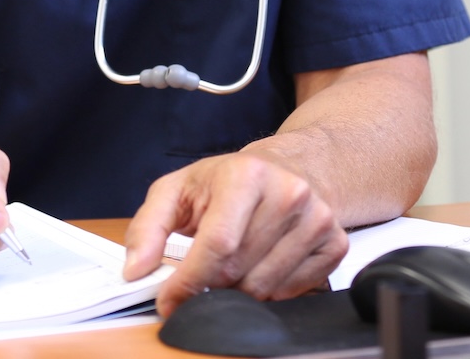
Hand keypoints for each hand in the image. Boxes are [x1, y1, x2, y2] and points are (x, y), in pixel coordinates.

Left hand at [122, 152, 347, 314]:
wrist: (288, 168)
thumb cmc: (228, 181)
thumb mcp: (178, 189)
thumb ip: (148, 226)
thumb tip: (135, 269)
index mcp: (247, 174)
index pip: (218, 244)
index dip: (188, 281)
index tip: (170, 300)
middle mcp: (289, 192)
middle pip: (239, 270)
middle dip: (210, 286)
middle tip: (199, 280)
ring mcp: (318, 218)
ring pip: (266, 287)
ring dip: (239, 291)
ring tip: (231, 267)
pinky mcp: (334, 243)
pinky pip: (294, 292)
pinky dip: (270, 291)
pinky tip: (261, 265)